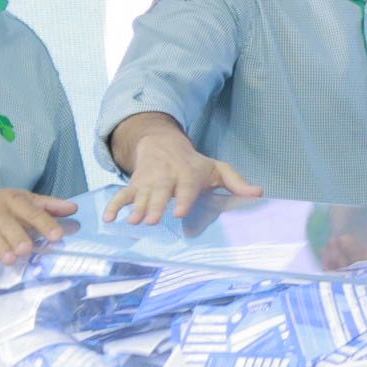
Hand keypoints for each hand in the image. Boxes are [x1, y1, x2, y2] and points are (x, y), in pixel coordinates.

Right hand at [0, 186, 75, 274]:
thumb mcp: (18, 200)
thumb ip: (45, 206)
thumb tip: (73, 209)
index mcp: (12, 199)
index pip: (30, 210)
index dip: (44, 222)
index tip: (57, 235)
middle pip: (7, 221)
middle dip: (17, 235)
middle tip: (27, 250)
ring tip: (10, 260)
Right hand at [109, 124, 259, 225]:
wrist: (163, 143)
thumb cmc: (194, 163)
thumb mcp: (217, 168)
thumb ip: (237, 182)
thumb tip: (259, 194)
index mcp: (187, 174)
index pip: (186, 187)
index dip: (182, 199)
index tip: (179, 213)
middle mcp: (166, 177)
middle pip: (160, 192)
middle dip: (155, 205)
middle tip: (151, 220)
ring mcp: (148, 181)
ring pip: (141, 194)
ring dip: (136, 208)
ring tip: (132, 222)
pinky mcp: (134, 184)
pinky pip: (122, 194)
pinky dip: (114, 205)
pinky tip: (108, 219)